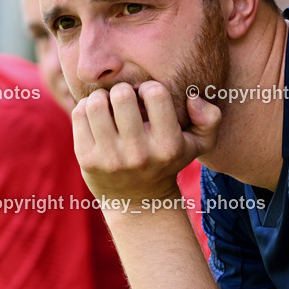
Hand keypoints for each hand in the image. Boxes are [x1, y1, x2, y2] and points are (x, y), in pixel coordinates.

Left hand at [72, 81, 220, 204]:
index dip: (150, 87)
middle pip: (122, 94)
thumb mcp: (198, 145)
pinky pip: (79, 114)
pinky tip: (95, 116)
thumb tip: (193, 97)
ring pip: (96, 103)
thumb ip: (210, 117)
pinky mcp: (87, 160)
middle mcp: (139, 154)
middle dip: (123, 90)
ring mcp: (110, 158)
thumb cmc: (168, 162)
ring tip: (108, 104)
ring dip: (101, 97)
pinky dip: (85, 108)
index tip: (146, 97)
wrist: (138, 201)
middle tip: (124, 99)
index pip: (156, 93)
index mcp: (168, 146)